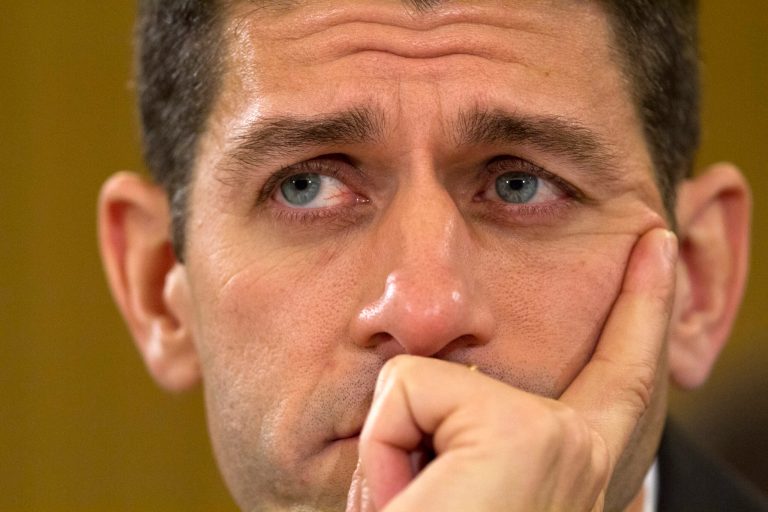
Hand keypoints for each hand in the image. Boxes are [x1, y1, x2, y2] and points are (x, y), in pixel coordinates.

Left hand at [346, 228, 677, 511]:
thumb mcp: (459, 487)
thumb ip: (467, 430)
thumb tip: (432, 382)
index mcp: (570, 472)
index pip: (621, 376)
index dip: (644, 311)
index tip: (654, 245)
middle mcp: (583, 455)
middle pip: (613, 362)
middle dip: (643, 305)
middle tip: (656, 240)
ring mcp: (558, 442)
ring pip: (434, 383)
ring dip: (401, 452)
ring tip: (413, 511)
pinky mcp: (522, 437)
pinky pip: (406, 394)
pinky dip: (382, 455)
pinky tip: (406, 507)